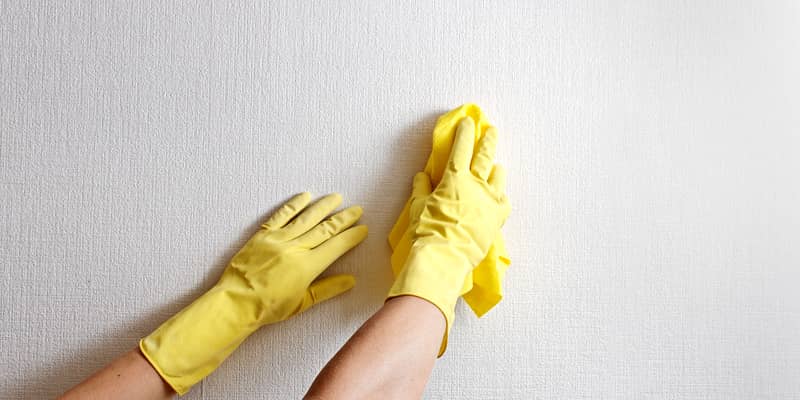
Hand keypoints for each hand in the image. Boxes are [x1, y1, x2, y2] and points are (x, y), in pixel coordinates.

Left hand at [220, 192, 367, 322]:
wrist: (236, 302)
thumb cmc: (268, 308)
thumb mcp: (302, 303)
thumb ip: (328, 289)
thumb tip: (350, 281)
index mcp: (307, 267)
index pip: (336, 246)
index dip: (351, 236)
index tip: (362, 229)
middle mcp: (295, 249)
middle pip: (325, 229)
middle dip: (343, 218)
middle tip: (357, 210)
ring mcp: (278, 239)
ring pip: (306, 218)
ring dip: (323, 206)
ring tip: (336, 198)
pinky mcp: (263, 235)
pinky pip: (281, 216)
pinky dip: (294, 205)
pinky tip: (305, 196)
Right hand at [388, 117, 509, 354]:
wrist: (444, 257)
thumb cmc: (427, 230)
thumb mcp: (417, 207)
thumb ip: (421, 188)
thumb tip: (422, 177)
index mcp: (455, 178)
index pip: (461, 147)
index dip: (464, 132)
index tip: (467, 122)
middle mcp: (476, 185)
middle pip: (485, 155)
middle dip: (487, 140)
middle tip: (491, 130)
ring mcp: (490, 201)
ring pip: (498, 177)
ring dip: (496, 169)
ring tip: (496, 167)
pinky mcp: (498, 218)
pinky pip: (504, 202)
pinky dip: (500, 196)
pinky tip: (498, 197)